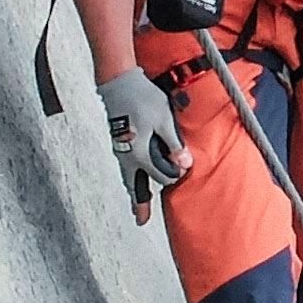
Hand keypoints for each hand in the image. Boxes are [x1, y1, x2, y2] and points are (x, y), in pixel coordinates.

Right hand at [99, 69, 188, 213]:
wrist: (118, 82)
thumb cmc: (142, 98)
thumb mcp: (163, 120)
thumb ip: (174, 144)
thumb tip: (184, 164)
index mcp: (139, 154)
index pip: (161, 176)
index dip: (174, 173)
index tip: (184, 166)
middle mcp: (127, 156)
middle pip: (134, 185)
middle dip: (139, 203)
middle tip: (141, 221)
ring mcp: (120, 149)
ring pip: (127, 176)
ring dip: (134, 191)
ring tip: (136, 207)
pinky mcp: (119, 141)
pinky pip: (125, 166)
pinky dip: (130, 176)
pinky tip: (132, 177)